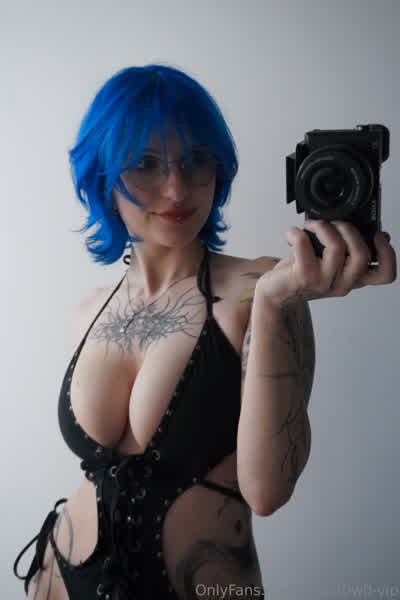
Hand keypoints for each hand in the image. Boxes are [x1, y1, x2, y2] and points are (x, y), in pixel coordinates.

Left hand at [255, 220, 396, 306]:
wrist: (275, 293)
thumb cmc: (301, 273)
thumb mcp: (329, 261)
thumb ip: (348, 250)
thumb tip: (371, 230)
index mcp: (353, 278)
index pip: (385, 274)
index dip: (388, 254)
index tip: (379, 235)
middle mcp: (342, 283)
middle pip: (362, 254)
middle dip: (349, 228)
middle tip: (334, 224)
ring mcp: (323, 283)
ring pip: (336, 247)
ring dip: (323, 227)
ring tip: (312, 225)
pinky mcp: (303, 277)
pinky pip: (304, 245)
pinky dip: (297, 232)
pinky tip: (293, 234)